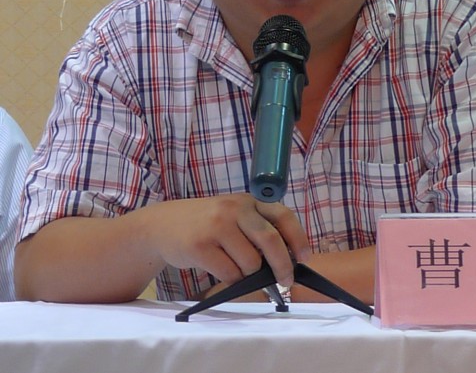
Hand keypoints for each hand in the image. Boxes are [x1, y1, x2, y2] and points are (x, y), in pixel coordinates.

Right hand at [147, 193, 309, 287]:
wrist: (163, 225)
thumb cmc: (207, 224)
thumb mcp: (234, 216)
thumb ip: (257, 229)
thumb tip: (286, 261)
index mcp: (248, 201)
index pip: (283, 216)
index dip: (298, 238)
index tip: (305, 258)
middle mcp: (236, 209)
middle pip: (271, 241)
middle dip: (283, 266)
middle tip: (285, 281)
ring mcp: (218, 226)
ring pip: (251, 263)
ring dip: (249, 274)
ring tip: (234, 266)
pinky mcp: (201, 245)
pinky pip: (229, 273)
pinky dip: (230, 278)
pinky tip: (218, 268)